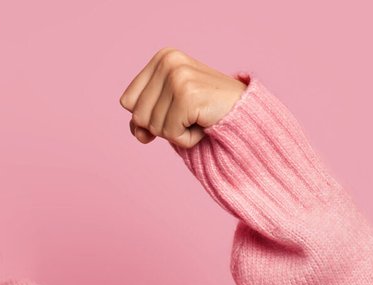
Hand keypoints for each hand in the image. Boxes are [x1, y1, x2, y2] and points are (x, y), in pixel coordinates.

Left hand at [118, 48, 247, 147]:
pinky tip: (204, 124)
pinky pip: (171, 134)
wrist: (246, 114)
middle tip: (189, 114)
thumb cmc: (207, 111)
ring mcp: (178, 76)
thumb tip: (138, 133)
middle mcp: (168, 61)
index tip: (172, 111)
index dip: (145, 116)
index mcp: (162, 57)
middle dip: (162, 126)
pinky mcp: (188, 95)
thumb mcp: (169, 110)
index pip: (127, 101)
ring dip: (176, 133)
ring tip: (198, 118)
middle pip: (137, 115)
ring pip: (153, 126)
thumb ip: (144, 119)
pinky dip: (187, 139)